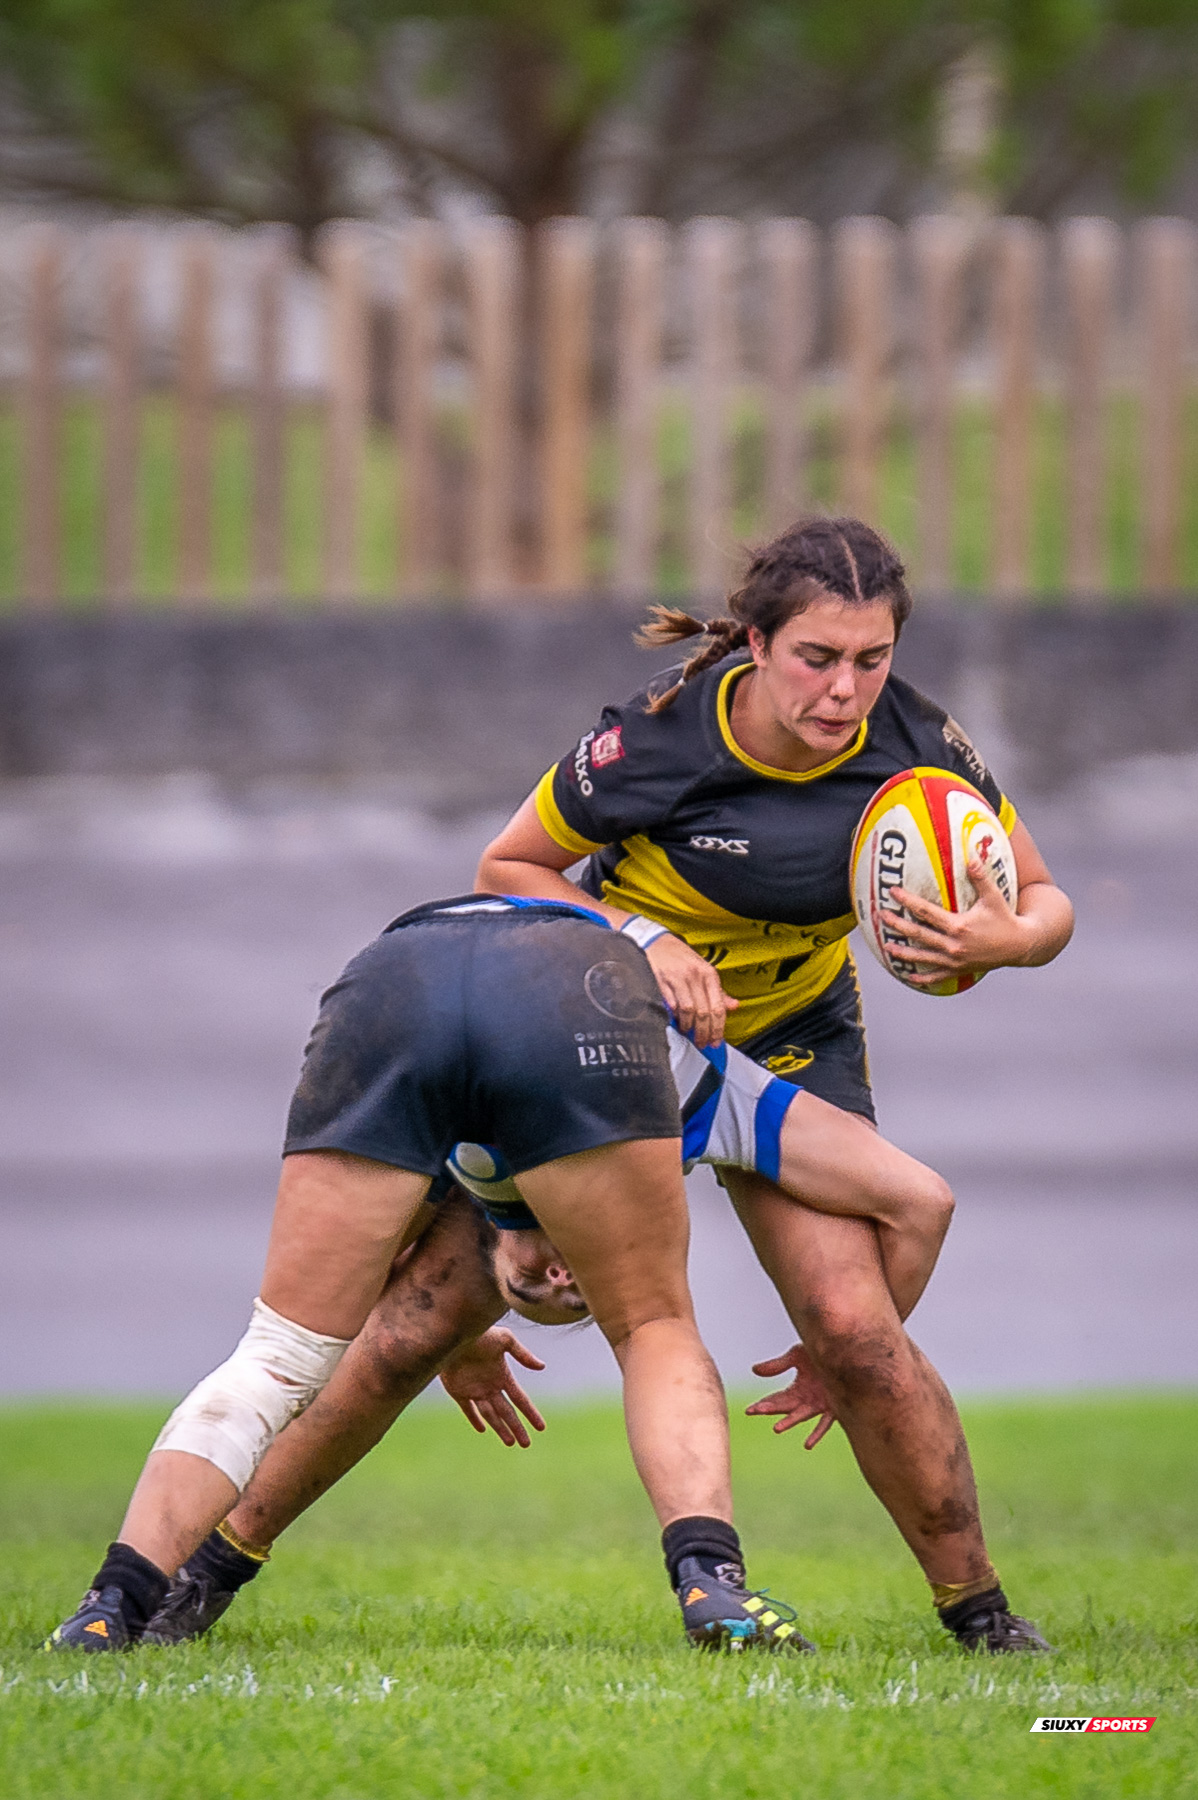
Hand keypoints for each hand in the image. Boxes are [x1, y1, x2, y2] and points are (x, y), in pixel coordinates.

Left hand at [440, 1328, 546, 1447]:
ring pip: (490, 1415)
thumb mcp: (506, 1339)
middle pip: (507, 1413)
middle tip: (526, 1444)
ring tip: (510, 1443)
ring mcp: (475, 1390)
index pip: (520, 1400)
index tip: (541, 1427)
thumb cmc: (481, 1333)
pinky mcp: (458, 1392)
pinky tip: (482, 1429)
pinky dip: (475, 1419)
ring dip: (500, 1429)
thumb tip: (542, 1367)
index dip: (531, 1413)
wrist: (454, 1334)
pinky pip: (468, 1410)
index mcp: (503, 1376)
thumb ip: (523, 1355)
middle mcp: (491, 1386)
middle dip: (517, 1428)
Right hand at [645, 933, 737, 1047]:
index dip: (718, 1028)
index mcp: (709, 974)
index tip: (716, 1041)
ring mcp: (677, 978)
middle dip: (703, 1032)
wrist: (656, 941)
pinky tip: (674, 1020)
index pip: (718, 1008)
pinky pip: (670, 1005)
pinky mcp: (661, 981)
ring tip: (687, 1032)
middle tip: (701, 1043)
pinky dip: (673, 1016)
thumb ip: (718, 991)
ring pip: (688, 1011)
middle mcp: (695, 976)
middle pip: (703, 1012)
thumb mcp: (703, 970)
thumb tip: (734, 1006)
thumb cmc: (680, 958)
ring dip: (687, 1026)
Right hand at [745, 1344, 836, 1448]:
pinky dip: (816, 1433)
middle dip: (770, 1409)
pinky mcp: (833, 1407)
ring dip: (789, 1422)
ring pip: (801, 1416)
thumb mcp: (795, 1356)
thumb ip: (776, 1365)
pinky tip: (808, 1445)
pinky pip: (824, 1423)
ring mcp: (819, 1405)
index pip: (775, 1400)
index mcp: (796, 1390)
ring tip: (776, 1428)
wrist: (845, 1352)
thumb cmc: (820, 1354)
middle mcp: (806, 1401)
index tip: (749, 1411)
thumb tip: (753, 1370)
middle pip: (784, 1407)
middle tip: (757, 1411)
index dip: (762, 1405)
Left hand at [885, 857, 1031, 987]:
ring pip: (923, 957)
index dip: (908, 901)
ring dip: (904, 953)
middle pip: (919, 934)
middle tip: (881, 917)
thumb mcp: (994, 897)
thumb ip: (980, 877)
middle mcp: (954, 945)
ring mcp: (955, 960)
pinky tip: (910, 976)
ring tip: (887, 947)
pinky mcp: (960, 970)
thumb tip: (971, 856)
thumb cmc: (1005, 918)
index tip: (893, 892)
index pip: (926, 912)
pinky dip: (924, 977)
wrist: (1020, 946)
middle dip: (898, 925)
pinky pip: (938, 976)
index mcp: (959, 926)